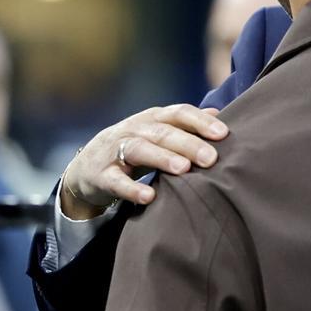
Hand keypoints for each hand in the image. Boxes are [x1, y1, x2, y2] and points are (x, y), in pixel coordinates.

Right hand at [60, 105, 228, 218]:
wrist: (86, 167)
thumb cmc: (135, 148)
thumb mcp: (159, 132)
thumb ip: (187, 125)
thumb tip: (220, 115)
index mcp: (153, 118)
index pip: (179, 113)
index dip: (200, 121)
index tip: (224, 133)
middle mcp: (135, 129)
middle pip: (163, 132)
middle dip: (189, 143)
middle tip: (211, 158)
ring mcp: (115, 150)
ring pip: (139, 149)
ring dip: (162, 158)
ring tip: (183, 169)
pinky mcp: (101, 175)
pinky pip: (116, 181)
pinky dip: (131, 189)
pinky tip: (149, 197)